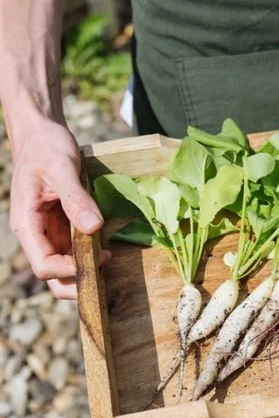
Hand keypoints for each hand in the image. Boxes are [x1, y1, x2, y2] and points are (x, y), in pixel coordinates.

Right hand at [9, 117, 109, 298]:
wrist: (43, 134)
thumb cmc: (47, 148)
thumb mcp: (62, 169)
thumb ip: (76, 199)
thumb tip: (93, 228)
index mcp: (27, 225)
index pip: (44, 266)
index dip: (69, 271)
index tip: (98, 258)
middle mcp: (37, 234)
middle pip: (53, 276)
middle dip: (78, 283)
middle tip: (108, 273)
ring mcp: (50, 232)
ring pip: (65, 266)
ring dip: (87, 269)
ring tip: (112, 258)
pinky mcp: (63, 226)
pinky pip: (75, 249)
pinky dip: (91, 254)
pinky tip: (109, 248)